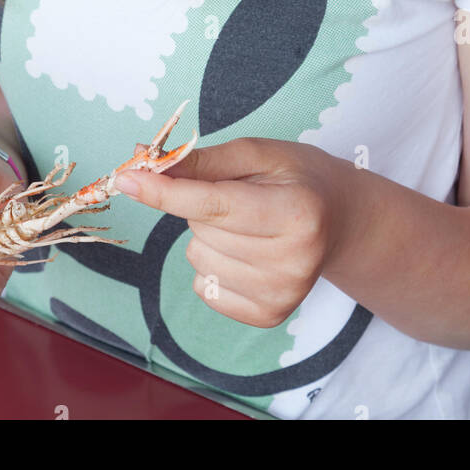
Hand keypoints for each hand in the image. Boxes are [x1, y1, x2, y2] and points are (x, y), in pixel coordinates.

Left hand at [114, 137, 352, 327]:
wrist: (343, 221)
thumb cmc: (299, 178)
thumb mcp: (259, 154)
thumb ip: (201, 160)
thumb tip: (143, 159)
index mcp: (296, 211)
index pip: (214, 205)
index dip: (165, 192)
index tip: (127, 179)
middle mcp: (293, 259)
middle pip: (201, 229)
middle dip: (203, 207)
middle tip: (242, 197)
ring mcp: (282, 293)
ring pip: (198, 258)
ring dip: (208, 236)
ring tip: (248, 224)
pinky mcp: (270, 315)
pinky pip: (205, 287)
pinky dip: (213, 265)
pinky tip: (247, 251)